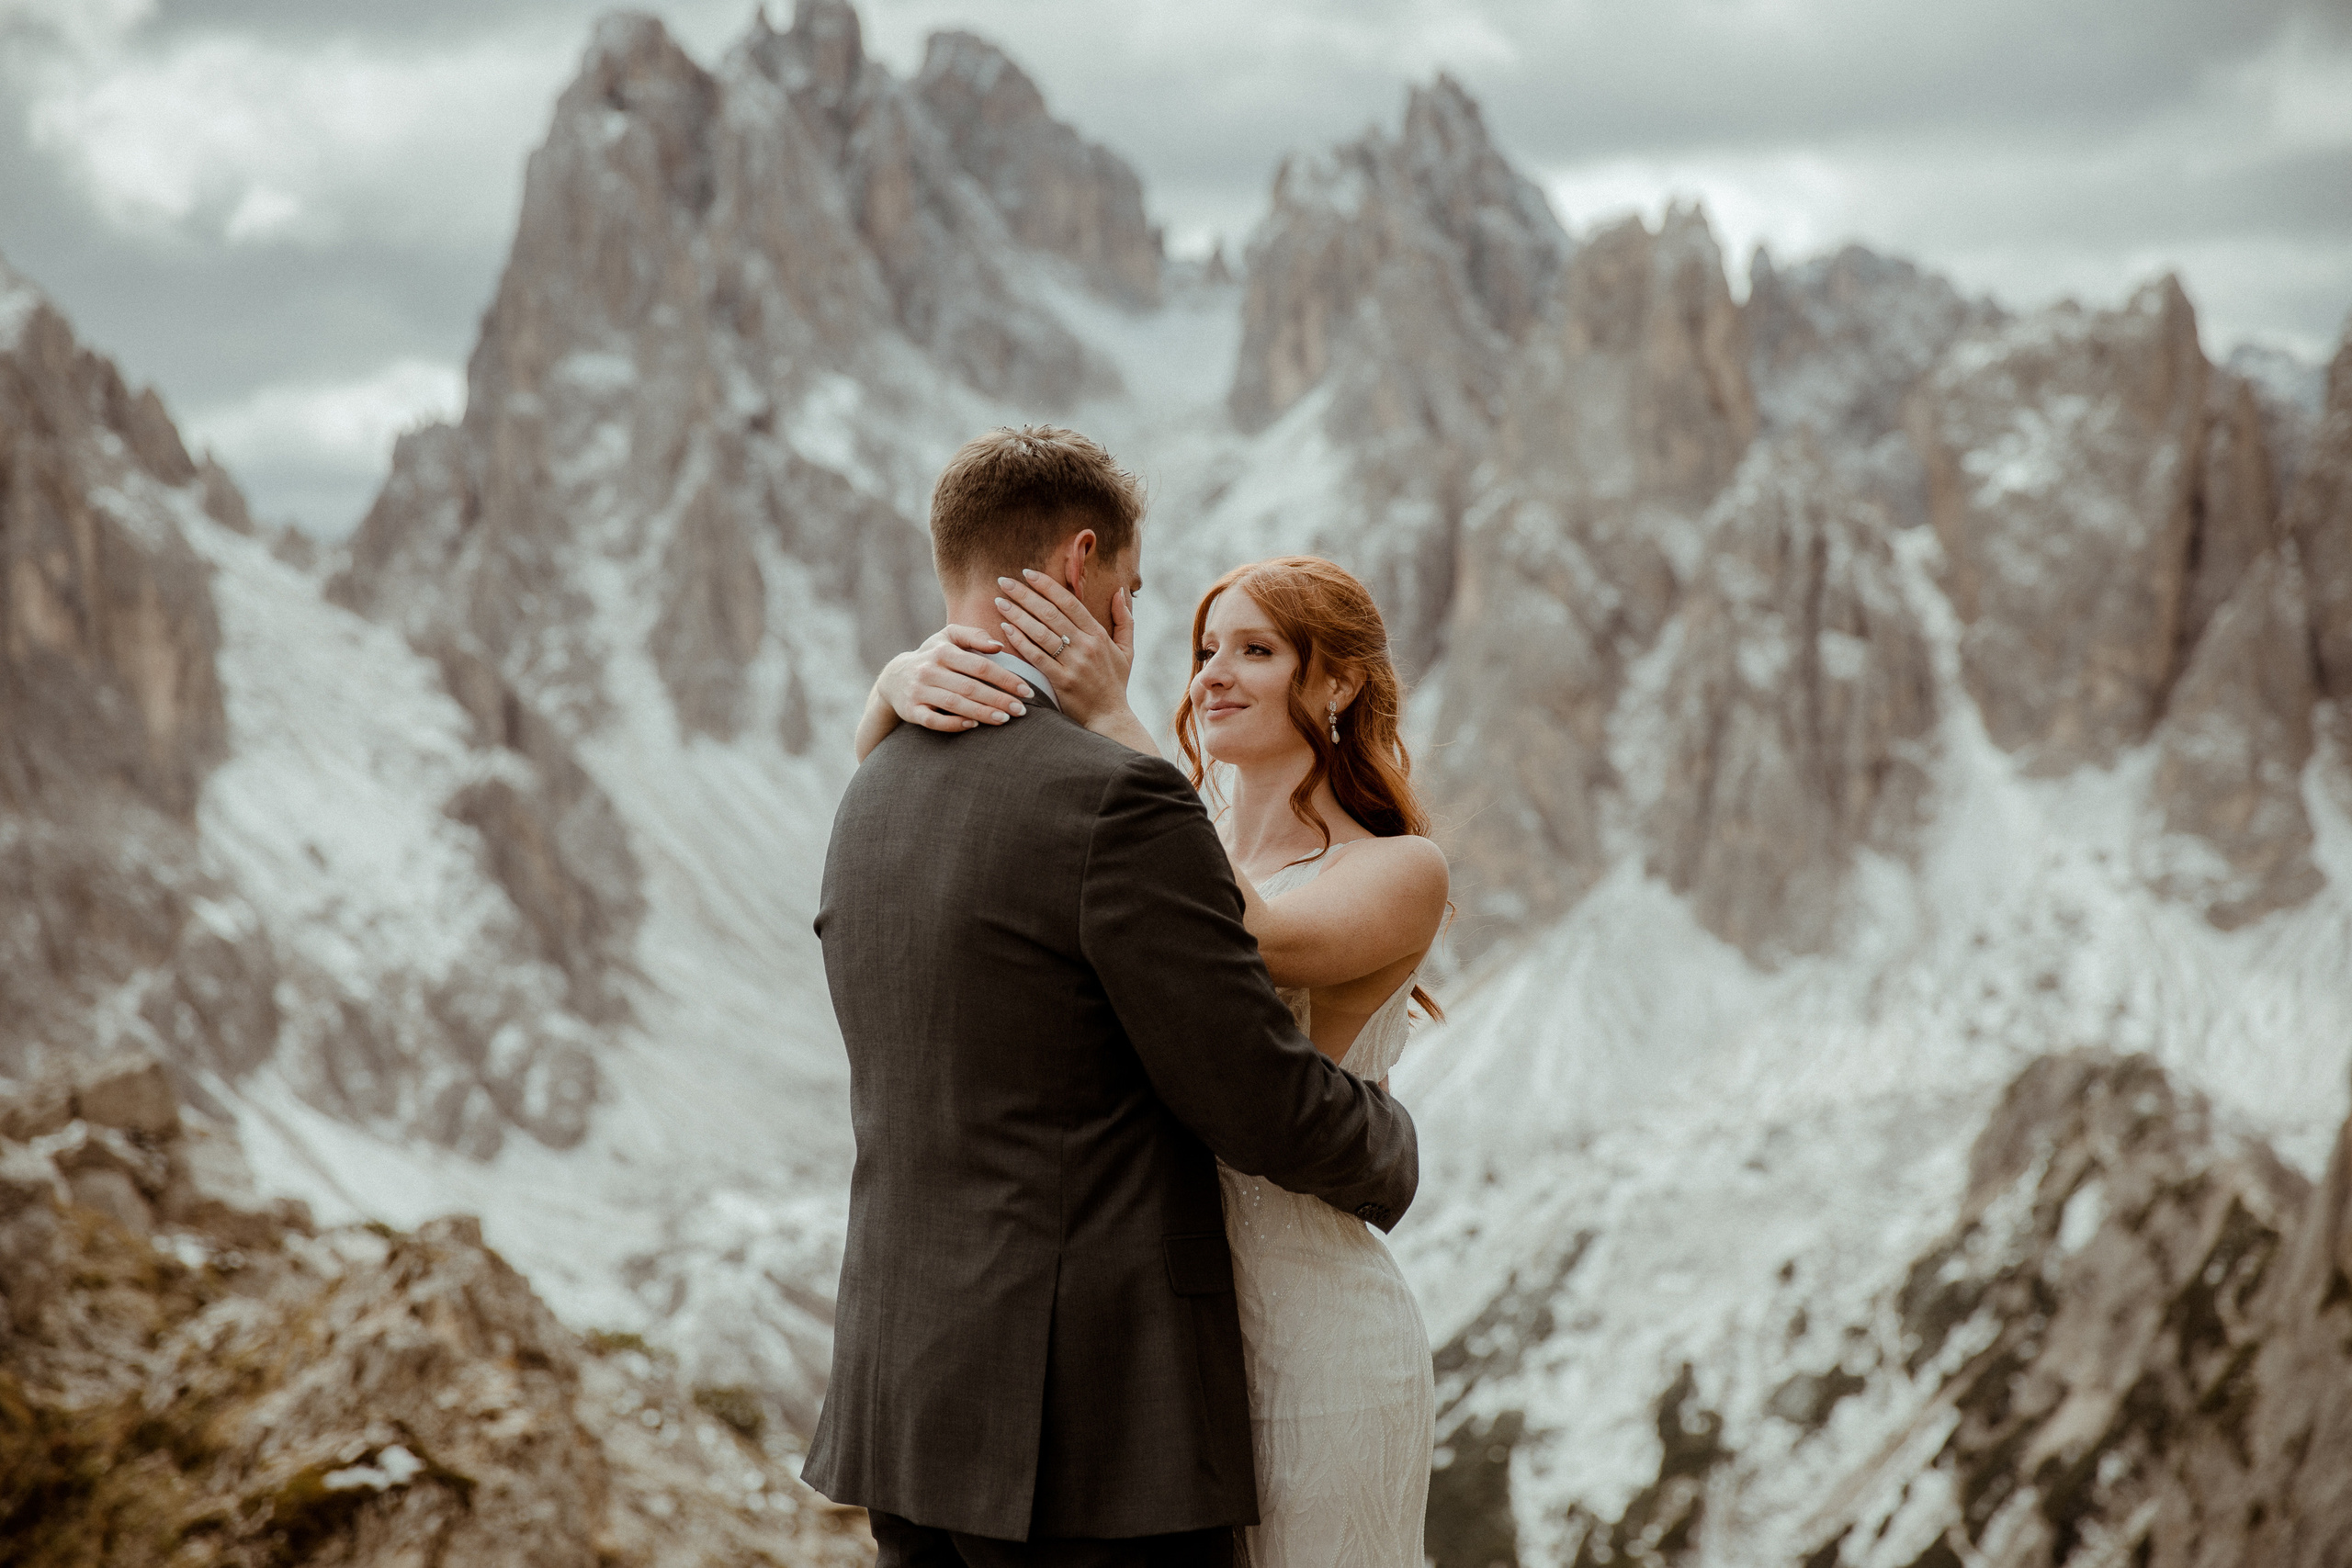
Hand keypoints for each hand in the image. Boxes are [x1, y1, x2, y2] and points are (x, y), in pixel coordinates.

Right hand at [881, 624, 1033, 730]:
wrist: (894, 678)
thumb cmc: (931, 656)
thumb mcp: (948, 637)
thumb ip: (973, 636)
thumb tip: (999, 647)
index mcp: (943, 651)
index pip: (980, 666)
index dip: (1005, 679)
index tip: (1026, 690)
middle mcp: (929, 670)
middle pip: (970, 687)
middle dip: (999, 699)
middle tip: (1022, 710)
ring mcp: (919, 691)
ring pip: (954, 704)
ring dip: (982, 713)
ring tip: (1005, 719)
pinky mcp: (911, 710)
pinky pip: (933, 720)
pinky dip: (953, 724)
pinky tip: (973, 726)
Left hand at [993, 570, 1133, 726]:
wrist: (1110, 718)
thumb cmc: (1115, 683)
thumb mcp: (1127, 650)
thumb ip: (1124, 620)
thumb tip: (1120, 591)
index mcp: (1098, 634)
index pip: (1069, 602)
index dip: (1047, 585)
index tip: (1028, 573)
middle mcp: (1086, 646)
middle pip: (1050, 613)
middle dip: (1025, 594)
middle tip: (1004, 581)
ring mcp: (1073, 664)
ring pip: (1040, 632)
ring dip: (1017, 614)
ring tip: (1000, 601)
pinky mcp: (1060, 681)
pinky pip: (1036, 656)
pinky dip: (1020, 641)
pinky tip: (1005, 628)